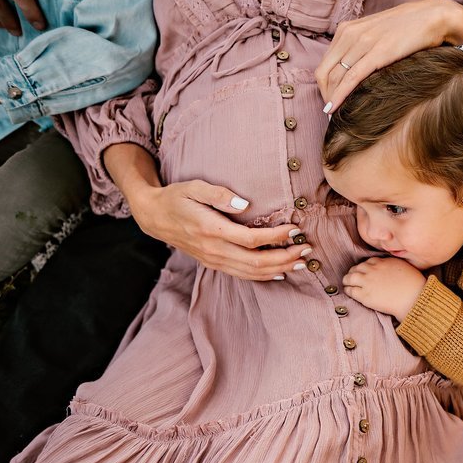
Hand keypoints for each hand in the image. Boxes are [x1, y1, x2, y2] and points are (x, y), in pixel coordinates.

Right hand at [128, 180, 315, 280]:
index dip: (277, 236)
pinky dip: (263, 276)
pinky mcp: (214, 264)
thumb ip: (219, 194)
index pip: (251, 239)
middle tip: (307, 249)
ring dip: (279, 268)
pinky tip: (280, 272)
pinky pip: (242, 275)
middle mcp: (214, 250)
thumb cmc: (177, 197)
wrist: (154, 217)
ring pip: (251, 272)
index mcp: (211, 230)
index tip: (296, 229)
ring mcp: (214, 260)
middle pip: (256, 262)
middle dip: (285, 257)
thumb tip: (245, 204)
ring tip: (301, 262)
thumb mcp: (194, 187)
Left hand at [315, 0, 462, 112]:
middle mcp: (349, 34)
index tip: (329, 100)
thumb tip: (354, 69)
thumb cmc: (408, 28)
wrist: (432, 17)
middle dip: (325, 95)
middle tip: (331, 112)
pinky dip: (340, 96)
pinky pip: (351, 78)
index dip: (323, 86)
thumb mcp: (376, 34)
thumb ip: (361, 47)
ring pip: (335, 77)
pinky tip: (335, 109)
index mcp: (347, 29)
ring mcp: (362, 42)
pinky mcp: (377, 53)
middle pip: (325, 72)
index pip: (324, 63)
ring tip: (335, 116)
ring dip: (332, 99)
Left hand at [342, 257, 425, 320]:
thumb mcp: (404, 267)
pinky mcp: (365, 295)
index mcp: (383, 262)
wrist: (413, 298)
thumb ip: (394, 264)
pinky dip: (348, 290)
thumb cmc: (413, 285)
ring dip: (347, 279)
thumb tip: (391, 267)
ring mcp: (368, 282)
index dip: (365, 266)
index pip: (369, 261)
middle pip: (358, 267)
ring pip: (350, 277)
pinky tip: (348, 291)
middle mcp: (373, 270)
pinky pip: (351, 290)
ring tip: (347, 282)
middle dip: (354, 271)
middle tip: (353, 276)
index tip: (365, 270)